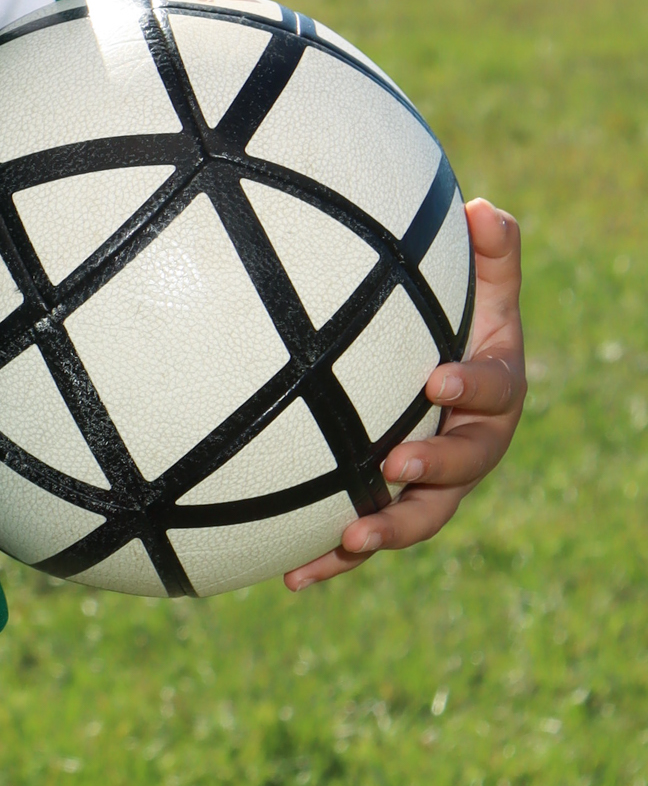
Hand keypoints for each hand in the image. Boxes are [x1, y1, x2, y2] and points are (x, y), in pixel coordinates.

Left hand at [284, 199, 525, 591]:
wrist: (434, 372)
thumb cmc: (454, 318)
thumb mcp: (479, 285)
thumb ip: (490, 251)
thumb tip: (484, 209)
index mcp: (495, 390)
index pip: (493, 390)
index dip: (471, 387)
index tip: (437, 378)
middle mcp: (473, 444)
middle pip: (464, 467)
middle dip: (434, 469)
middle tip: (396, 463)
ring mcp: (435, 484)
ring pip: (420, 516)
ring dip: (388, 529)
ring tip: (350, 537)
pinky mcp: (393, 506)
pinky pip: (368, 539)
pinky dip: (333, 560)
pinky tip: (291, 576)